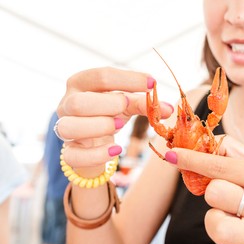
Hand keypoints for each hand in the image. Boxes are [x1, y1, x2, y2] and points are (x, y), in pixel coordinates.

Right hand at [56, 67, 172, 175]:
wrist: (94, 143)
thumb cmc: (108, 114)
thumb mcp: (126, 105)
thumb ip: (144, 104)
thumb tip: (168, 108)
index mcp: (81, 84)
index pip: (99, 76)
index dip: (128, 79)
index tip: (152, 83)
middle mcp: (67, 104)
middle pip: (78, 103)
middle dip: (107, 105)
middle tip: (125, 107)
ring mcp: (64, 129)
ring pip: (69, 128)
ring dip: (98, 127)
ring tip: (119, 126)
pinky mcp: (68, 153)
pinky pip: (74, 156)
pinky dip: (97, 154)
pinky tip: (117, 150)